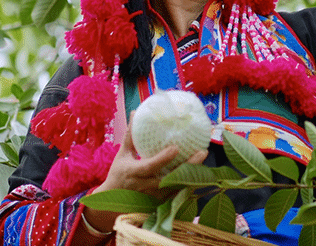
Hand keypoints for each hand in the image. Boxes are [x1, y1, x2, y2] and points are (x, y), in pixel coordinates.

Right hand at [79, 117, 206, 241]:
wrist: (113, 202)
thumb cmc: (118, 174)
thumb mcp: (122, 155)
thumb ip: (130, 135)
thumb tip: (135, 113)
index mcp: (134, 173)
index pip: (150, 167)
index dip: (163, 159)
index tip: (176, 148)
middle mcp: (145, 186)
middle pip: (169, 179)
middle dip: (187, 167)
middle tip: (202, 152)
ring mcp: (154, 197)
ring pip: (177, 186)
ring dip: (192, 173)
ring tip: (203, 157)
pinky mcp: (161, 202)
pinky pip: (178, 192)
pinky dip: (189, 181)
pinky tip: (200, 169)